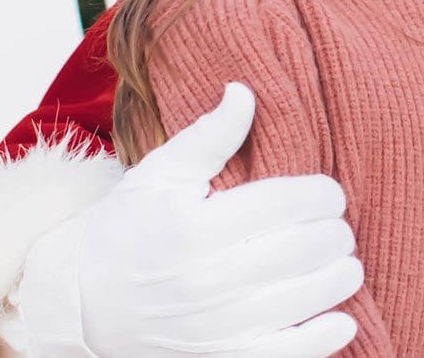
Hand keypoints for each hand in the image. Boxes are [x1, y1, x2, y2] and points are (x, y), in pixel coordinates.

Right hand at [4, 83, 364, 357]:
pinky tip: (338, 317)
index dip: (324, 194)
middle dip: (336, 231)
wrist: (81, 305)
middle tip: (335, 227)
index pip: (290, 203)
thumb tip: (244, 91)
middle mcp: (208, 279)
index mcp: (195, 227)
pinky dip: (328, 333)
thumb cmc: (126, 230)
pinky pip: (296, 352)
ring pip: (312, 295)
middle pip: (310, 247)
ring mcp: (219, 326)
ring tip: (340, 263)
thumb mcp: (158, 175)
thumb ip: (208, 135)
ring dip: (341, 275)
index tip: (327, 194)